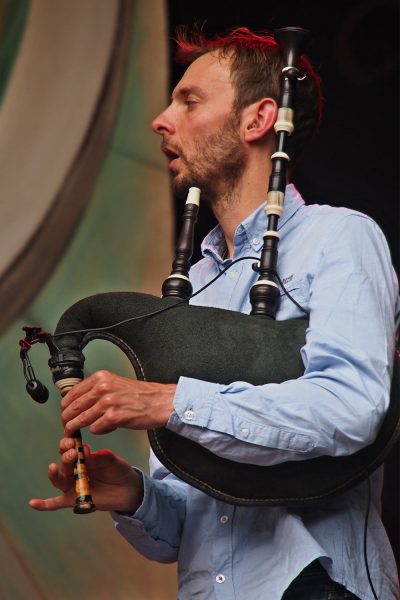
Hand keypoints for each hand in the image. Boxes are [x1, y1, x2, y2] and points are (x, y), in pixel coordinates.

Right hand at [29, 438, 142, 512]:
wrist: (127, 489)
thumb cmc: (118, 470)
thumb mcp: (111, 461)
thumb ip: (99, 457)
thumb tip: (86, 451)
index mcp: (82, 457)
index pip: (70, 448)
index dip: (69, 443)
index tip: (72, 439)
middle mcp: (74, 470)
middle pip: (64, 463)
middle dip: (66, 456)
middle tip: (73, 452)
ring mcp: (72, 485)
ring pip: (59, 480)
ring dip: (54, 474)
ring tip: (53, 466)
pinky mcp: (73, 500)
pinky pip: (56, 503)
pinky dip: (44, 504)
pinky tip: (33, 503)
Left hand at [61, 370, 175, 435]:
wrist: (160, 402)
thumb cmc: (140, 395)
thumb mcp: (115, 384)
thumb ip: (97, 390)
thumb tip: (79, 401)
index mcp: (101, 377)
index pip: (72, 393)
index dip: (65, 406)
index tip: (64, 413)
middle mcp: (102, 387)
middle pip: (73, 407)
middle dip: (66, 420)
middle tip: (66, 427)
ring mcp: (107, 402)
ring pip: (80, 419)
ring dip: (76, 428)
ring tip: (74, 433)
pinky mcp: (114, 417)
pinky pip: (95, 429)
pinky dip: (98, 431)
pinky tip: (106, 428)